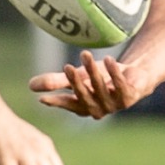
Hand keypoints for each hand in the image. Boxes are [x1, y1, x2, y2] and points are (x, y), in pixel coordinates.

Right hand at [31, 50, 151, 118]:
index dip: (57, 102)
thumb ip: (56, 82)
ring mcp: (114, 105)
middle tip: (66, 67)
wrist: (134, 77)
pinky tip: (108, 59)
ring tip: (85, 54)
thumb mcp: (77, 77)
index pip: (68, 104)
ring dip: (93, 71)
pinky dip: (114, 72)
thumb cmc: (102, 79)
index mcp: (83, 108)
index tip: (43, 98)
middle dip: (76, 83)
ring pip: (101, 88)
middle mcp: (98, 110)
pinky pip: (121, 85)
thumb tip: (30, 86)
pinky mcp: (130, 97)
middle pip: (85, 97)